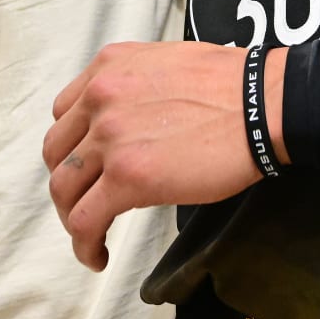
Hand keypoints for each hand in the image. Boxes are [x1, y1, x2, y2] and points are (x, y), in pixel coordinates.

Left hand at [44, 42, 274, 270]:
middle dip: (68, 183)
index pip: (65, 114)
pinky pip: (85, 220)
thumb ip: (137, 86)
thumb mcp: (168, 62)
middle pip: (57, 152)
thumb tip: (136, 119)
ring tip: (90, 236)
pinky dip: (84, 245)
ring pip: (64, 189)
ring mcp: (109, 138)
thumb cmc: (234, 86)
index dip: (73, 147)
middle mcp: (99, 97)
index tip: (88, 168)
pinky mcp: (127, 177)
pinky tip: (98, 257)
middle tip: (88, 204)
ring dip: (71, 217)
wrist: (262, 105)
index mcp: (109, 67)